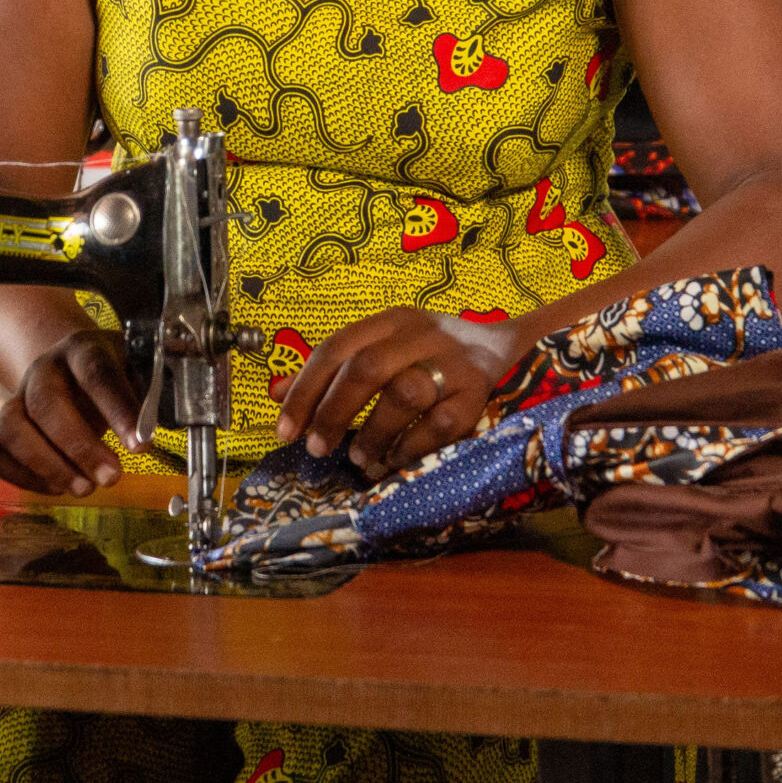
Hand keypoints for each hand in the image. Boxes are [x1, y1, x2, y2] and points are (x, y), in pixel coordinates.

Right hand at [0, 327, 146, 496]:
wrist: (69, 369)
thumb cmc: (109, 379)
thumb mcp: (134, 375)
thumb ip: (143, 400)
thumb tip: (147, 432)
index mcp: (82, 350)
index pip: (96, 373)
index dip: (117, 410)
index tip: (140, 446)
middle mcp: (43, 369)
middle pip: (46, 403)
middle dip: (79, 446)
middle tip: (111, 477)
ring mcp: (17, 396)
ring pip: (12, 427)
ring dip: (47, 465)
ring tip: (84, 489)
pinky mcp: (2, 427)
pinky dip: (22, 477)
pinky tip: (57, 488)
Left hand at [269, 309, 518, 480]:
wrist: (506, 350)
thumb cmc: (428, 355)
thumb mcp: (382, 349)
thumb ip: (332, 371)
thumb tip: (276, 393)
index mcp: (391, 322)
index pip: (337, 347)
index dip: (305, 389)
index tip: (285, 429)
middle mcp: (422, 336)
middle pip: (367, 368)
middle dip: (334, 412)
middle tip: (316, 449)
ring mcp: (453, 365)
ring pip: (405, 395)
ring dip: (374, 432)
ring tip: (358, 458)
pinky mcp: (476, 396)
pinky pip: (439, 425)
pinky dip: (410, 447)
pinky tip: (393, 460)